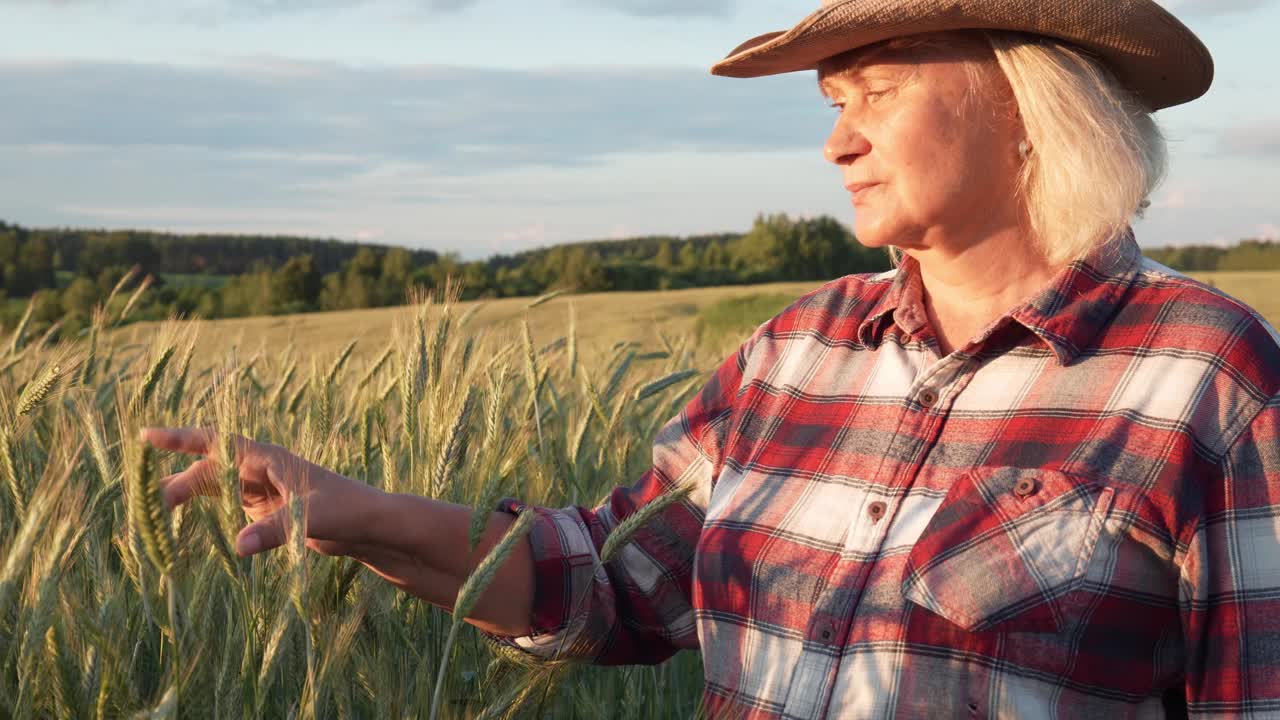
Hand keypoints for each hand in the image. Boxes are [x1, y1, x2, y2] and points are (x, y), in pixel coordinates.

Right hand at [141, 427, 385, 557]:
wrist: (372, 527)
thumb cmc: (350, 511)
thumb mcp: (313, 519)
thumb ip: (276, 531)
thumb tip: (238, 547)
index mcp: (270, 458)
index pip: (217, 443)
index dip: (181, 439)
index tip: (146, 437)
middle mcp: (262, 470)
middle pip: (209, 471)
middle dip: (177, 484)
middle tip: (145, 505)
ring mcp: (263, 491)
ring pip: (215, 489)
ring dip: (187, 498)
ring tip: (152, 516)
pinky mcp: (268, 512)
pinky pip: (228, 508)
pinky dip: (206, 515)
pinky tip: (184, 528)